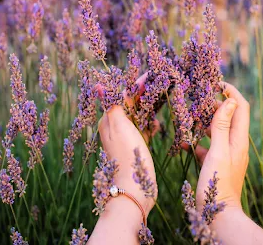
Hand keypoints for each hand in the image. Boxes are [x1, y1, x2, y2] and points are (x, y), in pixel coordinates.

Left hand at [97, 75, 157, 214]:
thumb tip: (99, 85)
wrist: (134, 188)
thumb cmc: (127, 154)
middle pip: (131, 104)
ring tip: (163, 103)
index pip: (123, 95)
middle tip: (162, 84)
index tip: (153, 74)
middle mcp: (115, 126)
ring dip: (150, 110)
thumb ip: (112, 105)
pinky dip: (151, 125)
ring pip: (139, 116)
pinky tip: (157, 126)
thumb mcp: (119, 126)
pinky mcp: (136, 147)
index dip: (138, 84)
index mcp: (109, 119)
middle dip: (145, 95)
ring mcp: (126, 137)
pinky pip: (143, 129)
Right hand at [191, 82, 249, 214]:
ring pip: (216, 131)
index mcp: (239, 139)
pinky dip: (197, 142)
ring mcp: (226, 154)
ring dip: (204, 122)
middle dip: (214, 105)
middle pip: (228, 116)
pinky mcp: (217, 163)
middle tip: (197, 98)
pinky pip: (208, 147)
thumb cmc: (217, 184)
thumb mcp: (218, 152)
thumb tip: (228, 100)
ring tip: (188, 117)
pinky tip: (183, 143)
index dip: (231, 92)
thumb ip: (221, 126)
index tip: (216, 82)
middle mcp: (235, 144)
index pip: (241, 107)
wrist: (218, 215)